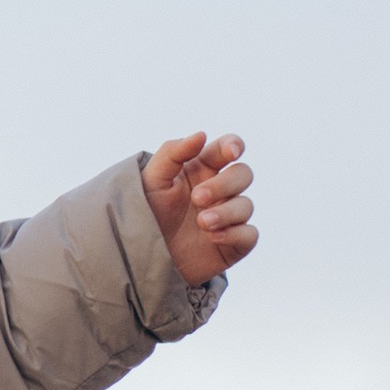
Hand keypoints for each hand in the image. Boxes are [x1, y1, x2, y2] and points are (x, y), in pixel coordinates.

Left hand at [142, 130, 256, 284]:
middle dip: (224, 184)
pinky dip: (235, 234)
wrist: (140, 254)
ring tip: (202, 222)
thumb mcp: (152, 178)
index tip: (232, 152)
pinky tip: (213, 237)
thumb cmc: (145, 211)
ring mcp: (228, 216)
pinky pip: (249, 234)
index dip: (235, 146)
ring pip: (246, 205)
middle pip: (243, 174)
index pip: (228, 148)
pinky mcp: (234, 243)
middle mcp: (220, 190)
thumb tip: (202, 134)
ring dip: (226, 212)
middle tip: (197, 198)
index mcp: (202, 168)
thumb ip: (173, 152)